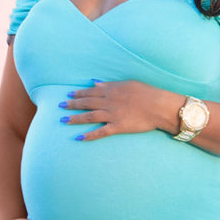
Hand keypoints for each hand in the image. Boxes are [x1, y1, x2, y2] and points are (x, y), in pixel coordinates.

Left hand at [58, 79, 186, 141]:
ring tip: (63, 120)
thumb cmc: (146, 93)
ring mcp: (112, 115)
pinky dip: (89, 135)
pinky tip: (79, 137)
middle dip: (71, 104)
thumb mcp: (127, 84)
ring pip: (89, 116)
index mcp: (111, 90)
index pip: (90, 92)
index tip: (68, 94)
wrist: (159, 106)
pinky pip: (100, 132)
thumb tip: (94, 83)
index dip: (78, 93)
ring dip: (75, 118)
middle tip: (60, 106)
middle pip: (86, 103)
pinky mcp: (117, 127)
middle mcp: (108, 102)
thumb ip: (109, 84)